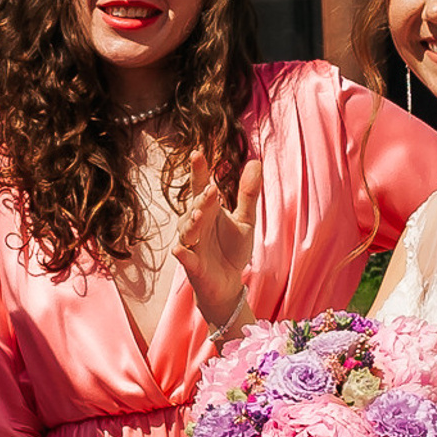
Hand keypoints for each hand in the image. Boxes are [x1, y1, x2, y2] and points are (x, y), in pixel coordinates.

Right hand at [173, 150, 261, 334]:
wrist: (228, 283)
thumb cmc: (232, 249)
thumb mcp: (245, 220)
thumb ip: (248, 193)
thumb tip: (255, 161)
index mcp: (207, 210)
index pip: (200, 187)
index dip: (198, 171)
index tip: (197, 153)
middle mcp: (195, 225)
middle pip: (195, 207)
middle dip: (202, 199)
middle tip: (212, 189)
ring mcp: (192, 245)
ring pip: (187, 231)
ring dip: (192, 223)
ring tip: (199, 214)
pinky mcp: (193, 266)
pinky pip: (185, 258)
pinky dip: (183, 254)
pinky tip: (180, 249)